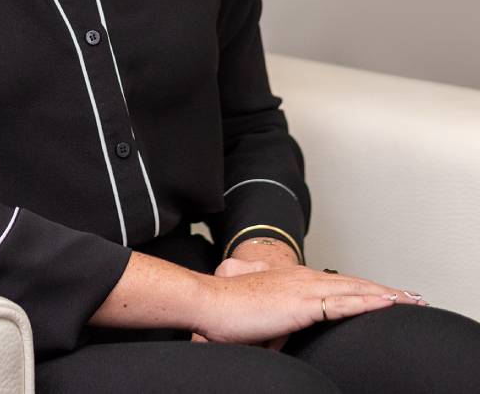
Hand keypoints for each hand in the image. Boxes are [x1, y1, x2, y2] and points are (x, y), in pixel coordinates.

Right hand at [189, 257, 426, 347]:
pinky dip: (368, 302)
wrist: (209, 303)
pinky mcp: (302, 303)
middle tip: (412, 297)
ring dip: (385, 295)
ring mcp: (303, 288)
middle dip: (384, 291)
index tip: (385, 295)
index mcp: (293, 281)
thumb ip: (276, 327)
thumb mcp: (259, 322)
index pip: (337, 285)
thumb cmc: (228, 314)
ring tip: (410, 300)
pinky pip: (342, 303)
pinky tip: (386, 304)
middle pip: (353, 284)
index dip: (363, 290)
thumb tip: (282, 342)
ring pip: (354, 290)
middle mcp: (302, 278)